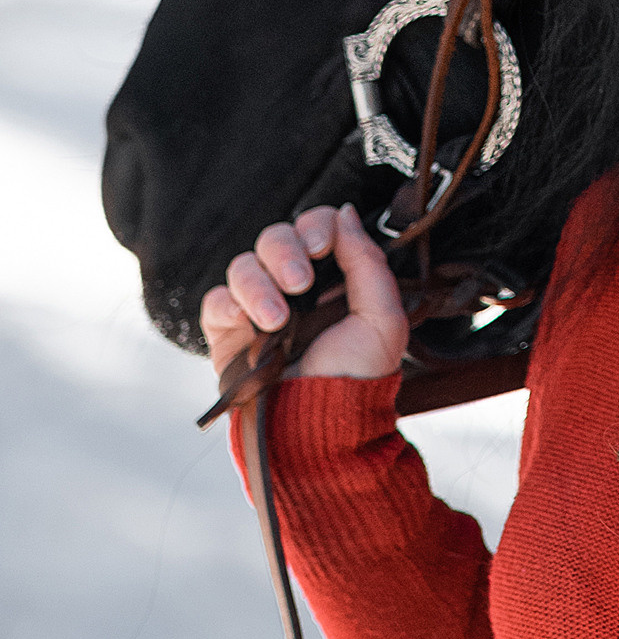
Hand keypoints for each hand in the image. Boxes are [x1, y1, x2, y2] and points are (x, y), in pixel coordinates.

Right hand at [200, 202, 408, 383]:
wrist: (321, 425)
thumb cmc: (357, 376)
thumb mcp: (382, 319)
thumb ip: (367, 262)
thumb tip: (346, 213)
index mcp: (334, 277)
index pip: (316, 226)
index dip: (316, 225)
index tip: (322, 246)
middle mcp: (295, 287)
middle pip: (276, 237)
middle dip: (286, 252)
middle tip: (300, 283)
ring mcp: (259, 307)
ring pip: (244, 265)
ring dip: (259, 286)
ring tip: (278, 320)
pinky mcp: (229, 332)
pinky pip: (217, 300)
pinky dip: (229, 304)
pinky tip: (248, 324)